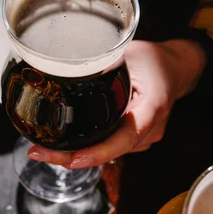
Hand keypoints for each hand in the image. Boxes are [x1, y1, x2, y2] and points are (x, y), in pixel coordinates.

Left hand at [28, 39, 206, 167]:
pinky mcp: (132, 138)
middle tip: (38, 153)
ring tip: (43, 149)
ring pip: (107, 152)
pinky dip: (85, 147)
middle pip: (110, 150)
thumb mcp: (128, 54)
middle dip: (73, 157)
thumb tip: (67, 66)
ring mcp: (142, 137)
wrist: (174, 68)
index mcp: (151, 108)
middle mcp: (149, 130)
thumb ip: (102, 64)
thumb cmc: (153, 60)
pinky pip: (108, 146)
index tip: (73, 159)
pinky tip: (61, 145)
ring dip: (76, 153)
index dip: (98, 152)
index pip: (124, 138)